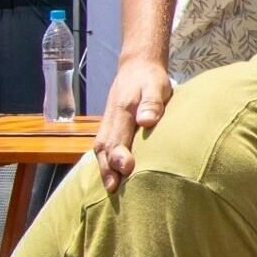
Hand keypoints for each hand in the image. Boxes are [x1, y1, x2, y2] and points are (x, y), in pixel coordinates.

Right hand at [95, 55, 171, 190]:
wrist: (137, 67)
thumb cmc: (150, 78)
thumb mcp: (156, 85)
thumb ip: (152, 103)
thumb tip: (146, 121)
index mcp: (122, 109)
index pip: (118, 136)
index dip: (120, 154)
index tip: (126, 169)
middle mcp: (111, 118)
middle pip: (105, 146)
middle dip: (108, 168)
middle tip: (114, 189)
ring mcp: (107, 123)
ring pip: (100, 148)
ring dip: (104, 168)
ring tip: (111, 189)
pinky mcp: (109, 126)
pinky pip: (102, 146)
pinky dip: (104, 162)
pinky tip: (111, 176)